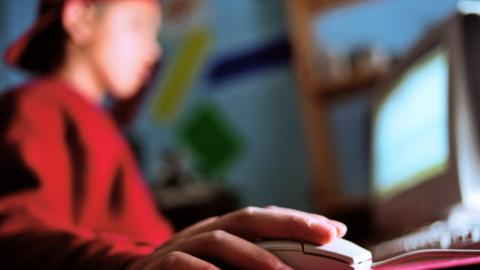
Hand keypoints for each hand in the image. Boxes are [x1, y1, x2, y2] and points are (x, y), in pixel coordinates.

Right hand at [130, 206, 346, 269]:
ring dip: (255, 256)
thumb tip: (294, 268)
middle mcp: (204, 231)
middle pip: (248, 219)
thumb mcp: (222, 265)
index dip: (298, 220)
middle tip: (326, 235)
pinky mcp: (159, 266)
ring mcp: (180, 246)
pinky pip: (182, 265)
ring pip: (220, 241)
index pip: (263, 218)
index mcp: (222, 230)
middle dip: (289, 224)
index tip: (335, 230)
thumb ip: (253, 260)